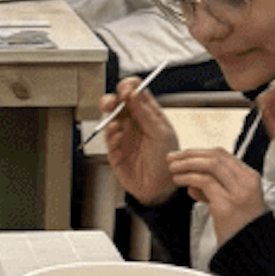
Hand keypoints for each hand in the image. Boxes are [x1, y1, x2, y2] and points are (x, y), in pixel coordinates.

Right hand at [104, 79, 180, 205]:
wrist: (162, 187)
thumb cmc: (166, 160)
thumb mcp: (162, 133)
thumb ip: (147, 113)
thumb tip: (133, 93)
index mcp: (147, 114)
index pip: (134, 92)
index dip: (128, 87)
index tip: (126, 91)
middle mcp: (133, 123)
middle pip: (116, 103)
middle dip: (111, 99)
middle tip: (113, 103)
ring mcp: (122, 137)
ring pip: (108, 119)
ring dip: (109, 117)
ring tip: (116, 124)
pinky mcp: (115, 153)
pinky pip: (108, 140)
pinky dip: (111, 136)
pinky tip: (118, 137)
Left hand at [166, 147, 263, 244]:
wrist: (252, 253)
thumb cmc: (240, 229)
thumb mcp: (231, 203)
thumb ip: (214, 190)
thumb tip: (192, 183)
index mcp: (251, 178)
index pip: (223, 155)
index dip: (199, 152)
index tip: (183, 155)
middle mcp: (247, 183)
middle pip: (216, 156)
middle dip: (190, 154)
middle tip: (172, 158)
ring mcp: (238, 193)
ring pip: (210, 165)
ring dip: (187, 164)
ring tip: (172, 168)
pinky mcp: (226, 205)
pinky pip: (204, 182)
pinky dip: (188, 178)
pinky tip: (178, 180)